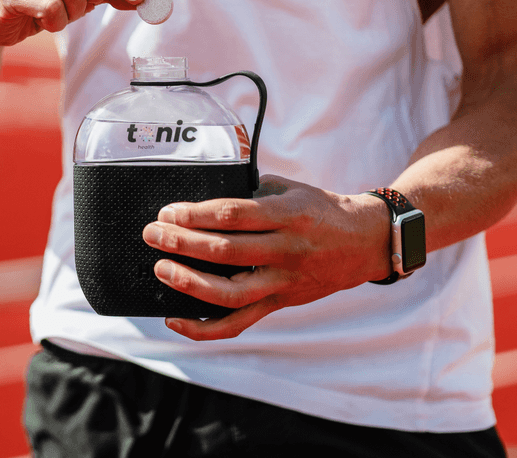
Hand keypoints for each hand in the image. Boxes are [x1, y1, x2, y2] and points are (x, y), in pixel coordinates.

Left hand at [141, 175, 389, 340]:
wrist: (364, 242)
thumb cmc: (319, 209)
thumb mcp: (288, 189)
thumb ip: (249, 194)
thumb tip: (202, 200)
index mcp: (288, 216)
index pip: (233, 216)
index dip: (196, 215)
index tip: (168, 211)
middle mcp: (286, 251)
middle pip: (226, 252)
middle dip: (182, 243)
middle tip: (152, 234)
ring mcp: (283, 282)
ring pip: (230, 294)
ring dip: (189, 283)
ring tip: (161, 269)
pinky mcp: (279, 304)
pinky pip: (238, 323)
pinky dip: (204, 327)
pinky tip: (175, 319)